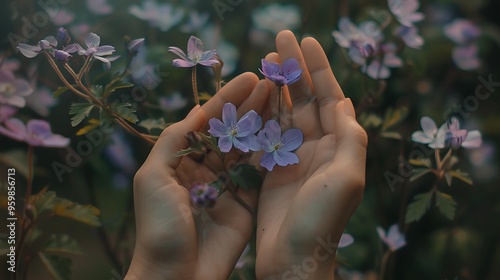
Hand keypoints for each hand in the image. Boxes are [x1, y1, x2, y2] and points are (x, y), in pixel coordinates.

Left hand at [125, 73, 268, 279]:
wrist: (177, 274)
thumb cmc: (158, 226)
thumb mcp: (153, 176)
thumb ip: (173, 141)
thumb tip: (197, 111)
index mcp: (181, 159)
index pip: (206, 121)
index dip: (227, 99)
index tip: (250, 77)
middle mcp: (206, 168)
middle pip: (230, 129)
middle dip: (249, 106)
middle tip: (271, 82)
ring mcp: (228, 184)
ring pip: (247, 147)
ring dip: (263, 122)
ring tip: (281, 97)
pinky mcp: (247, 201)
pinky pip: (259, 172)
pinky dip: (272, 151)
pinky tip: (285, 129)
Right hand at [255, 31, 367, 278]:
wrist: (293, 258)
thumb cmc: (322, 221)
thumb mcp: (346, 177)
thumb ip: (349, 137)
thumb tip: (345, 101)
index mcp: (339, 146)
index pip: (331, 97)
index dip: (320, 68)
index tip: (307, 40)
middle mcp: (318, 147)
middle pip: (307, 98)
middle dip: (296, 68)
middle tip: (281, 37)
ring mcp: (293, 157)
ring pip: (285, 111)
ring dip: (278, 85)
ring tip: (266, 59)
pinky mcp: (271, 168)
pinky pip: (266, 132)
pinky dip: (261, 111)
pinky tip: (254, 94)